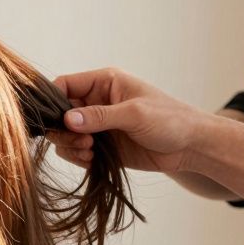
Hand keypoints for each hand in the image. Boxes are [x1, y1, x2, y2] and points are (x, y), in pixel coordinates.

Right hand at [47, 67, 212, 173]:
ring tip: (89, 153)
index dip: (53, 101)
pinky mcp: (100, 145)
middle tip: (82, 143)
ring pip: (64, 134)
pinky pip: (75, 150)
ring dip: (70, 146)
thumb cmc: (170, 120)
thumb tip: (67, 119)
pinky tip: (92, 161)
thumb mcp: (134, 114)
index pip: (65, 85)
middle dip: (63, 130)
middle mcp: (96, 102)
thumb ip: (99, 116)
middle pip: (59, 113)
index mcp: (103, 83)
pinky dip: (77, 157)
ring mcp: (97, 125)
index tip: (56, 121)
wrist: (190, 147)